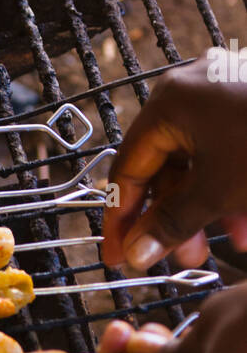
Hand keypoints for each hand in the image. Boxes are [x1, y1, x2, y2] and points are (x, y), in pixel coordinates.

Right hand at [101, 53, 246, 270]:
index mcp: (169, 104)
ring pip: (201, 163)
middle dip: (176, 219)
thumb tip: (136, 254)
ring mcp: (224, 95)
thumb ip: (172, 224)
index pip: (127, 169)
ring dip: (210, 210)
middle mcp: (191, 92)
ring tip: (229, 245)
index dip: (122, 220)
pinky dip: (233, 188)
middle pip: (165, 168)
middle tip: (181, 259)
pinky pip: (228, 152)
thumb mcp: (219, 191)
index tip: (119, 258)